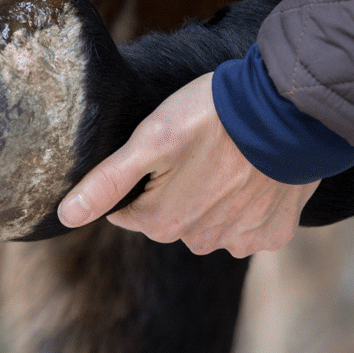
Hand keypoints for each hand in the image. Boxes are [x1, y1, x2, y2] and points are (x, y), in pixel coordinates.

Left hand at [57, 73, 318, 257]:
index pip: (127, 212)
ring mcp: (240, 239)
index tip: (155, 153)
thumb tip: (65, 217)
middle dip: (171, 189)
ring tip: (222, 157)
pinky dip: (246, 203)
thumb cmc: (211, 118)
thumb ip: (106, 183)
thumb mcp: (149, 142)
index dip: (137, 180)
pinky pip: (247, 225)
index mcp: (163, 223)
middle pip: (167, 217)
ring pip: (207, 222)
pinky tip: (251, 174)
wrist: (288, 111)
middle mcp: (200, 241)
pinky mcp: (274, 232)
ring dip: (210, 197)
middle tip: (191, 150)